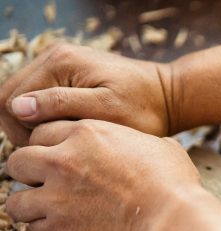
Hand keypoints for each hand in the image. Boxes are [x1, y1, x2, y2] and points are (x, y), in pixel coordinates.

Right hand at [0, 43, 173, 145]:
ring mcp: (60, 64)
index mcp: (60, 62)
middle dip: (25, 128)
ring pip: (24, 101)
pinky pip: (42, 100)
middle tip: (56, 149)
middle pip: (10, 98)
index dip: (20, 131)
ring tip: (67, 141)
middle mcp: (54, 56)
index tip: (48, 150)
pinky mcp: (69, 76)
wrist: (170, 96)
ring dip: (36, 125)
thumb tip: (19, 107)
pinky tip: (72, 133)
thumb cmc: (145, 109)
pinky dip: (49, 120)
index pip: (9, 99)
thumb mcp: (106, 110)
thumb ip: (62, 106)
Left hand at [5, 120, 202, 230]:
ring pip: (16, 200)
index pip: (42, 133)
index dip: (48, 148)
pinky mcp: (60, 228)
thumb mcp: (161, 146)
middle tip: (44, 184)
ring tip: (46, 211)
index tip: (56, 160)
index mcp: (86, 134)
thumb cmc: (174, 184)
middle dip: (28, 174)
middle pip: (17, 162)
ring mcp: (57, 196)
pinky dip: (45, 230)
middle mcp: (63, 160)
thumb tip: (146, 147)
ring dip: (30, 205)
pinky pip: (34, 229)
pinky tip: (62, 229)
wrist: (173, 220)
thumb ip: (138, 142)